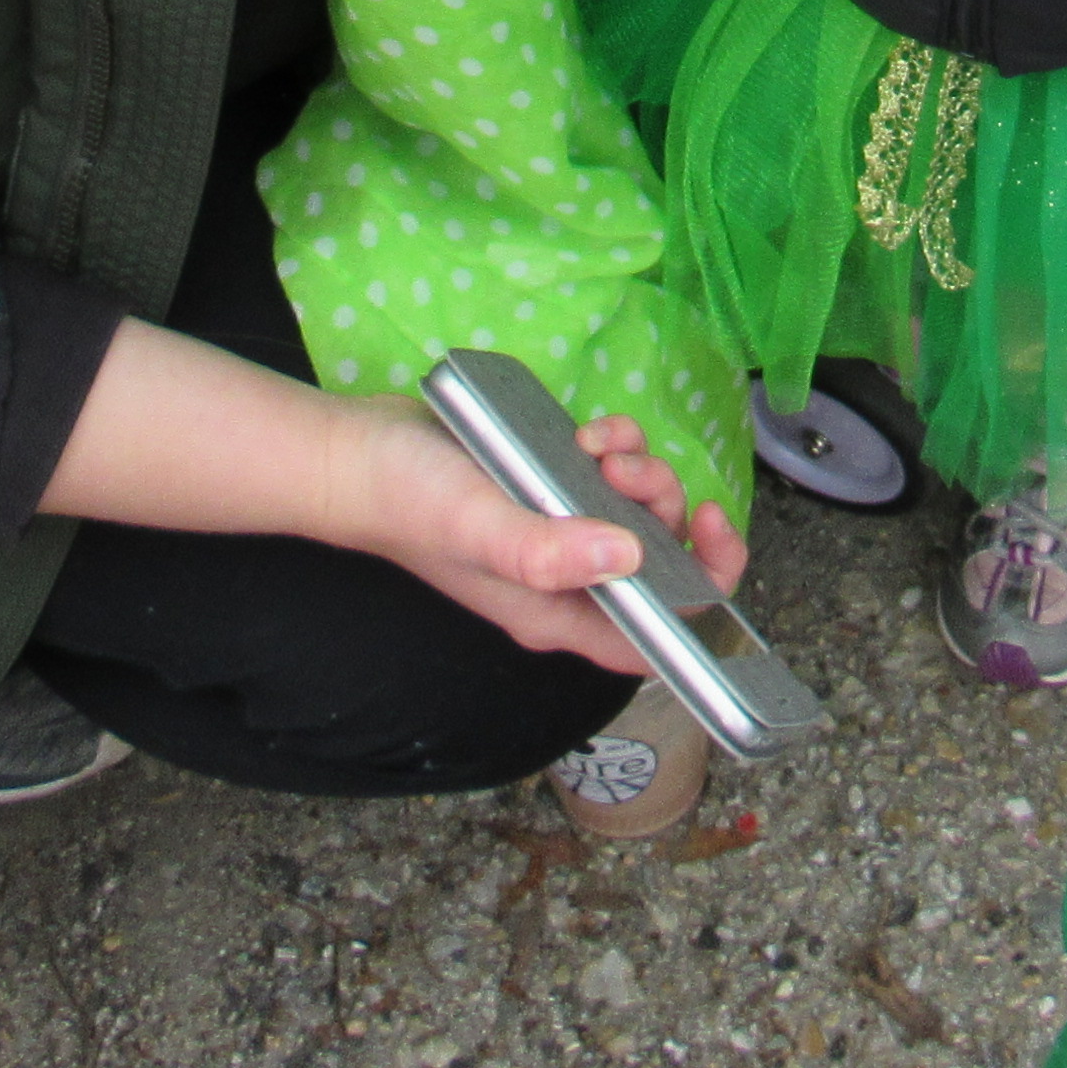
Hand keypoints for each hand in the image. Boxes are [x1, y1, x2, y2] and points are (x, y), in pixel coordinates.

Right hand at [322, 399, 750, 677]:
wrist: (354, 452)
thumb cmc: (409, 502)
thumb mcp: (478, 527)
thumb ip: (547, 550)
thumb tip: (630, 556)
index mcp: (556, 613)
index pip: (655, 636)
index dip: (703, 596)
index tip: (712, 535)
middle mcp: (564, 581)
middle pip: (656, 561)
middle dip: (662, 510)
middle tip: (625, 473)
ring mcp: (556, 532)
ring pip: (636, 509)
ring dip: (638, 471)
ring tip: (599, 446)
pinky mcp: (547, 487)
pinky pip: (607, 472)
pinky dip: (612, 446)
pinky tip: (586, 431)